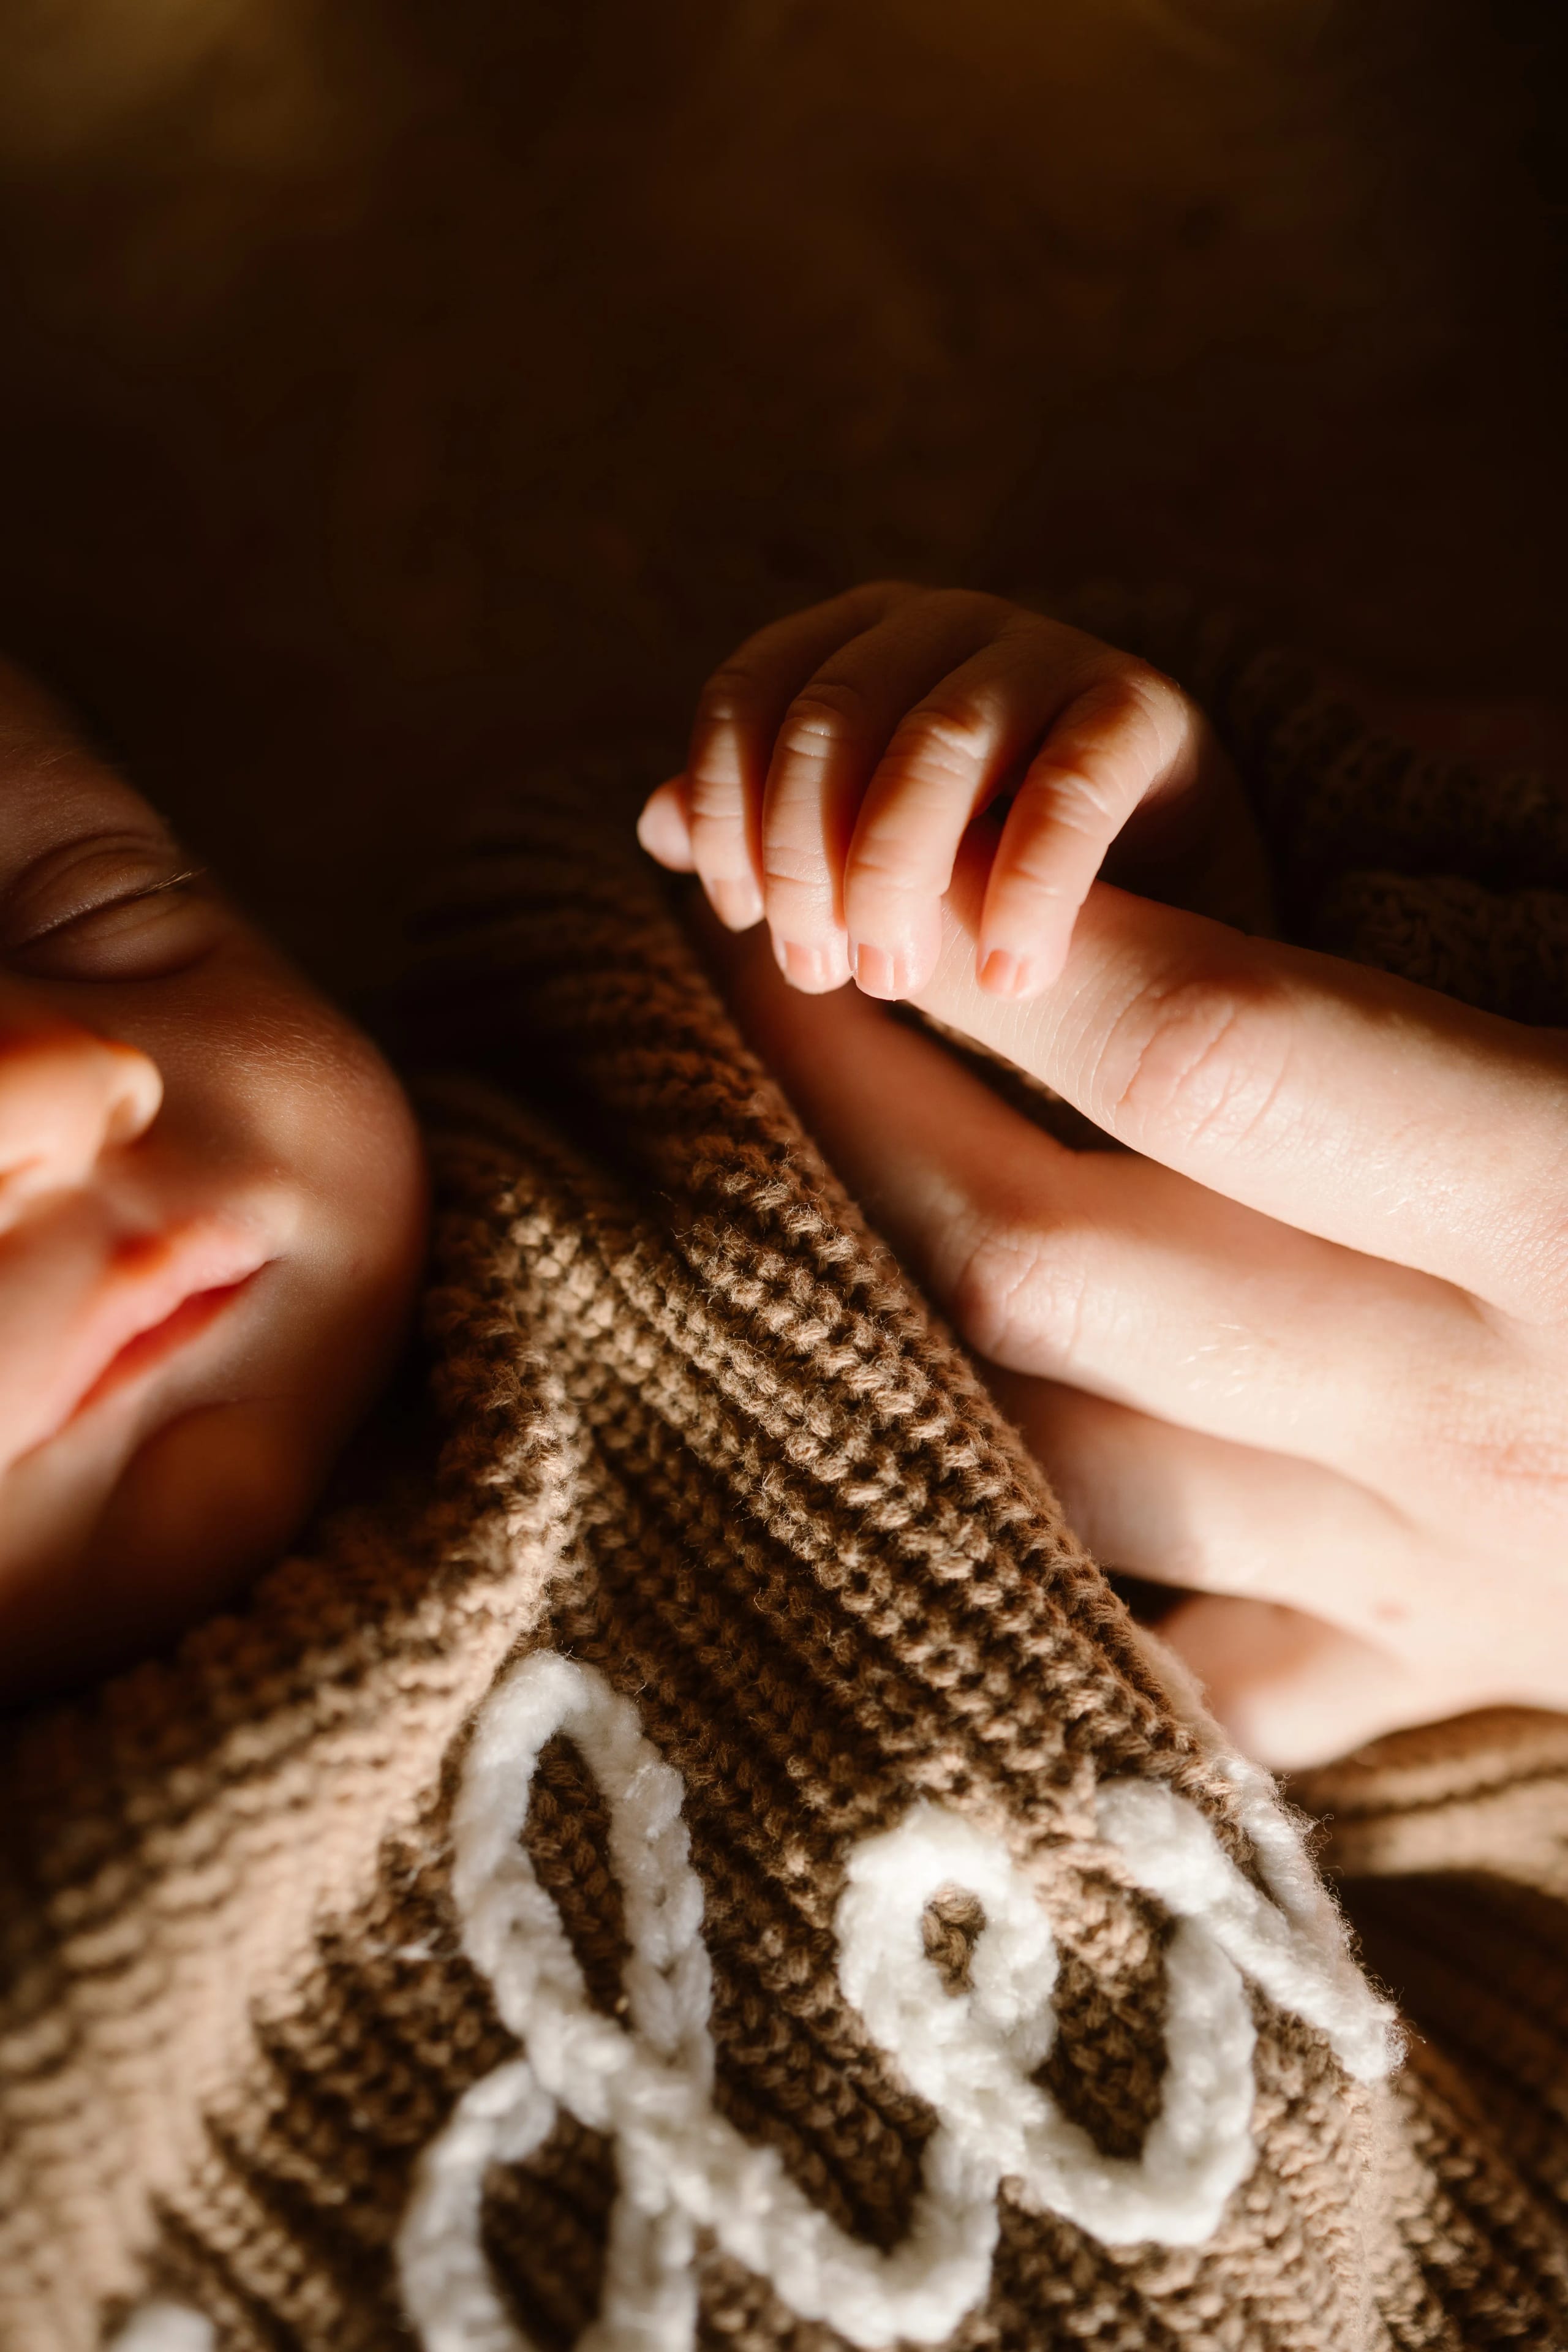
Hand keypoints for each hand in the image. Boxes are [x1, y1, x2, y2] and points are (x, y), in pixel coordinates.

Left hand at [641, 583, 1269, 1002]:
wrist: (1161, 868)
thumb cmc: (981, 857)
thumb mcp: (858, 849)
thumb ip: (764, 828)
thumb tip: (655, 821)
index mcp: (857, 641)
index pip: (749, 693)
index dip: (728, 806)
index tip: (741, 917)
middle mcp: (945, 623)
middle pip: (829, 719)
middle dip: (806, 861)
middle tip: (822, 974)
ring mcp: (1049, 652)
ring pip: (935, 744)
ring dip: (895, 878)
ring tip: (892, 984)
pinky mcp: (1142, 709)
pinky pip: (1067, 786)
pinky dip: (1024, 890)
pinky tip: (1007, 975)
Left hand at [706, 829, 1567, 1768]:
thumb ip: (1532, 864)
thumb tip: (1412, 724)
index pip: (1214, 1053)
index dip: (1016, 935)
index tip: (886, 843)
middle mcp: (1484, 1409)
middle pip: (1047, 1257)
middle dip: (845, 1098)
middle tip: (738, 951)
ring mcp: (1447, 1574)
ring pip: (1052, 1462)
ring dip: (875, 1309)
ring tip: (766, 1162)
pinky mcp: (1450, 1674)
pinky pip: (1185, 1669)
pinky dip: (1056, 1580)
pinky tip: (943, 1466)